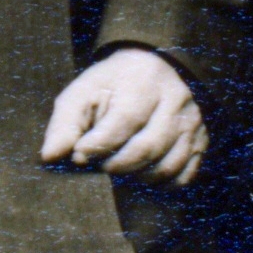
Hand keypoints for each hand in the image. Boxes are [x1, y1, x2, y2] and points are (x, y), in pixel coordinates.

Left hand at [44, 44, 207, 184]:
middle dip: (115, 165)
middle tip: (99, 164)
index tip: (79, 155)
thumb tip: (50, 157)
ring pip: (167, 166)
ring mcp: (193, 124)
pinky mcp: (202, 141)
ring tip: (119, 168)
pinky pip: (184, 176)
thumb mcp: (85, 91)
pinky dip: (161, 184)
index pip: (124, 122)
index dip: (98, 145)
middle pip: (147, 148)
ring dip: (136, 177)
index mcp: (143, 83)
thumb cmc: (115, 84)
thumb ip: (65, 123)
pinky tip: (143, 174)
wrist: (158, 68)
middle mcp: (175, 103)